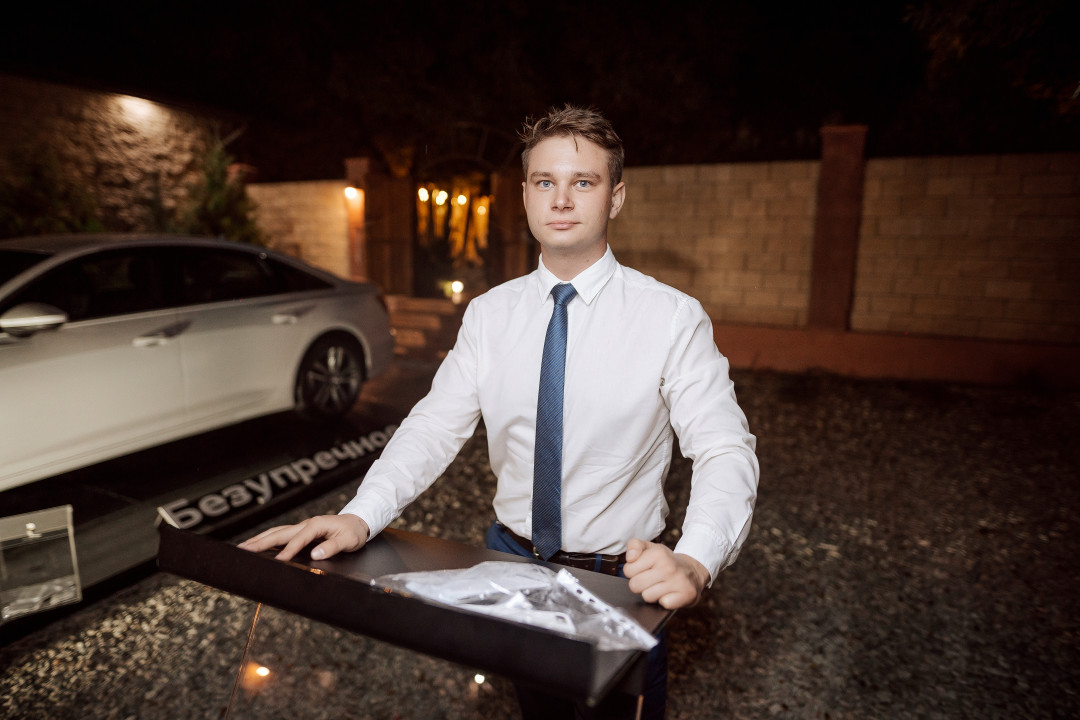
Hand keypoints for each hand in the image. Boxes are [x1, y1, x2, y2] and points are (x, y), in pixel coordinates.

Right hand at [237, 513, 369, 561]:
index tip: (278, 561)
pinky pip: (281, 535)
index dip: (288, 550)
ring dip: (260, 539)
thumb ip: (333, 547)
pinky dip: (267, 540)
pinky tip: (258, 545)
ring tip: (243, 547)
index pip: (299, 539)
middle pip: (279, 533)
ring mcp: (302, 527)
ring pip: (277, 532)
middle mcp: (306, 524)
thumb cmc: (353, 532)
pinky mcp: (301, 532)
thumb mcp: (349, 540)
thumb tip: (316, 554)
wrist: (357, 522)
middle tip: (242, 549)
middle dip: (261, 541)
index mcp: (316, 525)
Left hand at [623, 539, 709, 608]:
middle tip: (651, 579)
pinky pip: (663, 604)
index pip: (628, 570)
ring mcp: (678, 581)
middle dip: (640, 584)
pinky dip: (665, 601)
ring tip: (660, 586)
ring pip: (647, 597)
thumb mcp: (650, 548)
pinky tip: (670, 593)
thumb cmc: (666, 561)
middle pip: (635, 585)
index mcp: (658, 553)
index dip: (633, 571)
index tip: (644, 569)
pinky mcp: (686, 595)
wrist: (693, 572)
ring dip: (652, 594)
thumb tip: (630, 557)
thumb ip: (635, 546)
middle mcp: (668, 566)